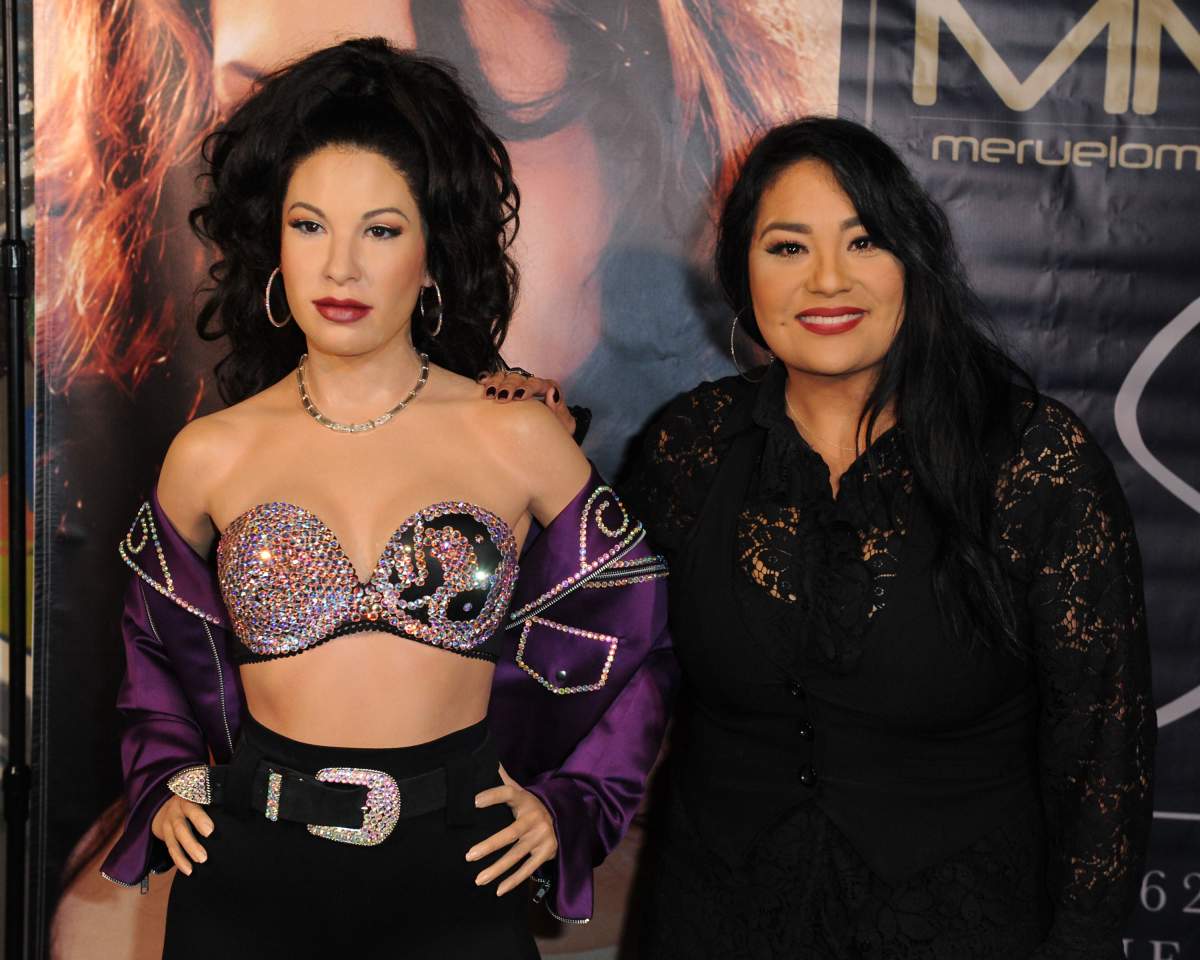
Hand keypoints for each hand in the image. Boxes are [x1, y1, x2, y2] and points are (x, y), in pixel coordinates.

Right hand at [151, 793, 213, 875]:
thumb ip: (213, 802)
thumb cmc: (194, 800)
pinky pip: (170, 850)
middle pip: (181, 828)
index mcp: (187, 799)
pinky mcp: (165, 836)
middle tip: (203, 857)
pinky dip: (179, 861)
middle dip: (191, 843)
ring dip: (184, 856)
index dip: (199, 819)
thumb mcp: (200, 795)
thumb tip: (238, 811)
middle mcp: (175, 812)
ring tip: (196, 866)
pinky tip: (188, 870)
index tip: (210, 831)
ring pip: (174, 841)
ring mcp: (168, 824)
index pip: (192, 808)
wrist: (166, 805)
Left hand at [466, 765, 557, 895]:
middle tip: (469, 856)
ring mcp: (541, 837)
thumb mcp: (521, 791)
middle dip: (489, 846)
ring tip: (478, 879)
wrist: (567, 818)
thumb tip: (488, 760)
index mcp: (525, 800)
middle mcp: (534, 819)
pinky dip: (513, 881)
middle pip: (509, 834)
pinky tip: (498, 890)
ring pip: (516, 855)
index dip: (493, 796)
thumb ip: (504, 780)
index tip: (474, 802)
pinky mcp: (546, 853)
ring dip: (497, 869)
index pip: (508, 794)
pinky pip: (528, 869)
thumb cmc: (532, 806)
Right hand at [478, 370, 575, 436]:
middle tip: (502, 398)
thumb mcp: (564, 425)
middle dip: (509, 386)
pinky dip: (488, 380)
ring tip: (489, 394)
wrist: (547, 441)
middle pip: (519, 378)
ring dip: (496, 383)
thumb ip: (560, 409)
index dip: (527, 388)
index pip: (538, 383)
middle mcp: (531, 384)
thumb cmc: (556, 431)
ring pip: (505, 377)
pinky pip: (495, 380)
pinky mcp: (505, 389)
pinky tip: (482, 383)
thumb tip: (552, 392)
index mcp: (548, 388)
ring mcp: (517, 385)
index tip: (519, 397)